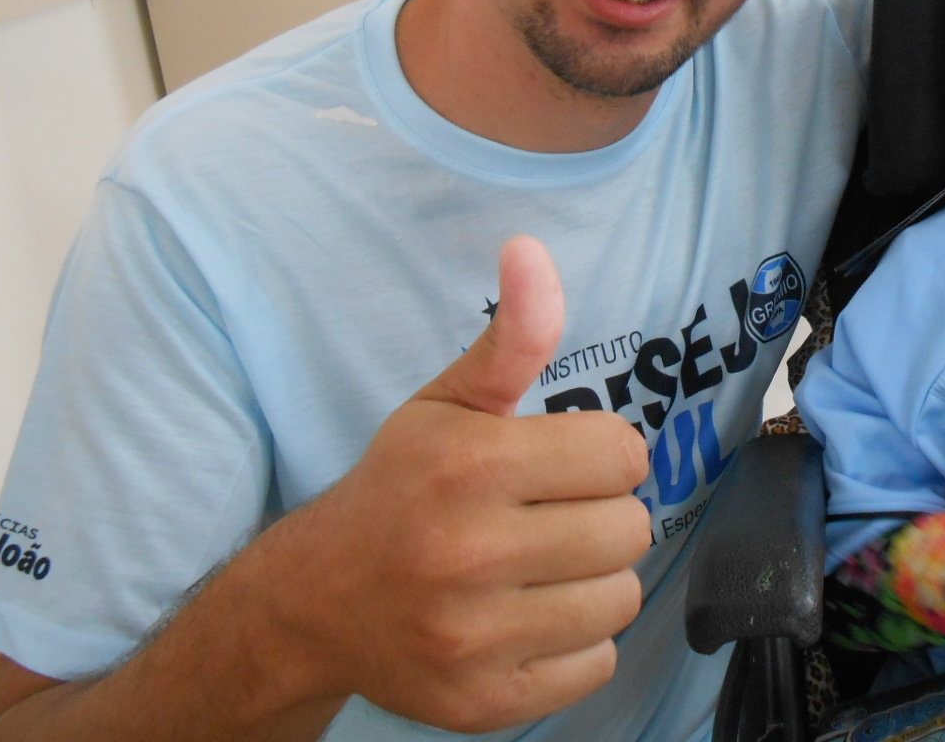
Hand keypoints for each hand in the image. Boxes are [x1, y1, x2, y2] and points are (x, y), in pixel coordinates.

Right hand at [265, 236, 650, 732]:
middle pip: (629, 528)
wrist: (314, 601)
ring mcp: (475, 637)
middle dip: (600, 516)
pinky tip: (527, 616)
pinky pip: (596, 664)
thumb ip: (511, 334)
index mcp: (470, 468)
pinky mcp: (485, 701)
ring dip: (594, 579)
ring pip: (620, 598)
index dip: (599, 455)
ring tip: (541, 567)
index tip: (561, 463)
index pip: (621, 454)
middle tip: (549, 517)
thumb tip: (532, 247)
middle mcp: (469, 554)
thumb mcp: (449, 403)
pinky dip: (575, 642)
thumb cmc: (399, 489)